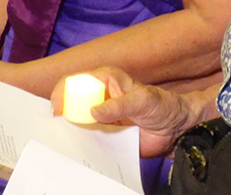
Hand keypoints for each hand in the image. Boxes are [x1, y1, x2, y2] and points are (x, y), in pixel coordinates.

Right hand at [51, 67, 194, 157]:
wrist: (174, 127)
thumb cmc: (162, 105)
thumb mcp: (143, 101)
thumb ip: (120, 105)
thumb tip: (94, 112)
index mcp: (105, 79)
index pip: (75, 81)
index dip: (62, 92)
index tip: (58, 110)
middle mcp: (98, 96)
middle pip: (70, 103)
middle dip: (60, 115)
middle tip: (56, 130)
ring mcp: (99, 116)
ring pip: (75, 122)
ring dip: (69, 132)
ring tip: (64, 143)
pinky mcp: (103, 133)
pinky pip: (87, 138)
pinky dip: (81, 144)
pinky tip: (78, 151)